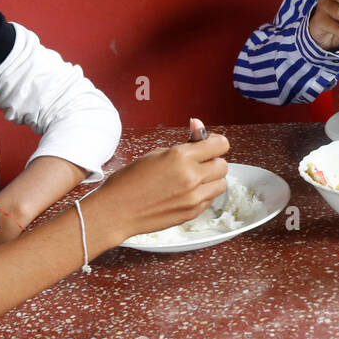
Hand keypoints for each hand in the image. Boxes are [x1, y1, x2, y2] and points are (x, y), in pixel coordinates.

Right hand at [86, 133, 230, 242]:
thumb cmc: (129, 181)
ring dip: (212, 180)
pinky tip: (187, 192)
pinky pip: (210, 199)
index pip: (220, 145)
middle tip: (199, 163)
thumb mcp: (155, 154)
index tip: (210, 144)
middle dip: (213, 162)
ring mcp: (193, 197)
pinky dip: (204, 194)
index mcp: (180, 157)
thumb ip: (183, 143)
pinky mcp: (192, 213)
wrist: (115, 211)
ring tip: (194, 179)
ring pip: (221, 184)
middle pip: (223, 165)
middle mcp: (190, 176)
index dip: (216, 143)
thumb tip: (198, 126)